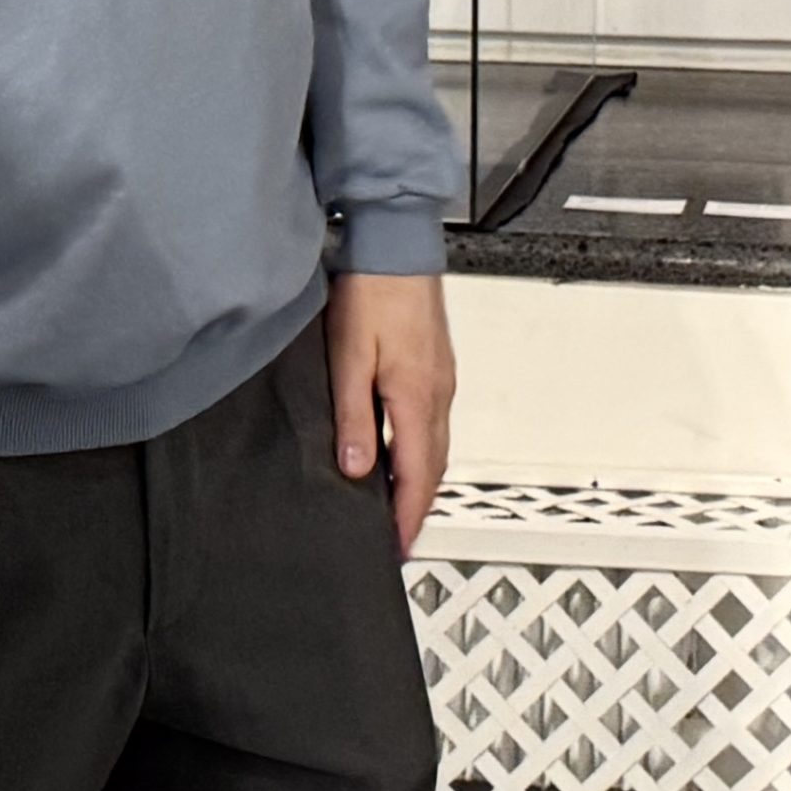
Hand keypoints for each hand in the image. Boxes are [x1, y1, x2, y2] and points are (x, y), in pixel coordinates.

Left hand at [325, 272, 455, 556]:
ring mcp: (442, 379)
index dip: (407, 517)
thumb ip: (354, 417)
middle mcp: (438, 393)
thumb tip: (356, 469)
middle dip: (418, 508)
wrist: (395, 243)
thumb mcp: (349, 358)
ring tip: (400, 507)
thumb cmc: (372, 292)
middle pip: (433, 468)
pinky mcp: (436, 366)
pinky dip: (422, 452)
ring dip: (421, 481)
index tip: (398, 547)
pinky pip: (434, 424)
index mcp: (418, 398)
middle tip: (401, 540)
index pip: (417, 476)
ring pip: (436, 447)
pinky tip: (403, 453)